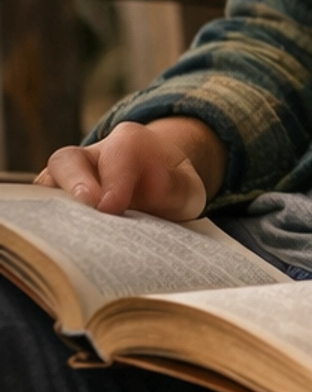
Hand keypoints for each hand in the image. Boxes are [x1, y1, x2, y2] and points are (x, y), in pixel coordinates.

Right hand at [36, 116, 227, 222]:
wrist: (161, 191)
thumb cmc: (173, 189)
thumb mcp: (187, 188)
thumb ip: (176, 187)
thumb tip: (154, 189)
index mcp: (130, 142)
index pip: (118, 153)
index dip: (114, 179)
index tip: (113, 207)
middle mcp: (93, 155)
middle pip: (68, 161)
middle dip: (73, 185)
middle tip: (84, 213)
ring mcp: (71, 178)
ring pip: (47, 184)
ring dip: (52, 210)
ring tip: (66, 239)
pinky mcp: (59, 200)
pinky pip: (43, 209)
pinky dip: (49, 226)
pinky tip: (60, 249)